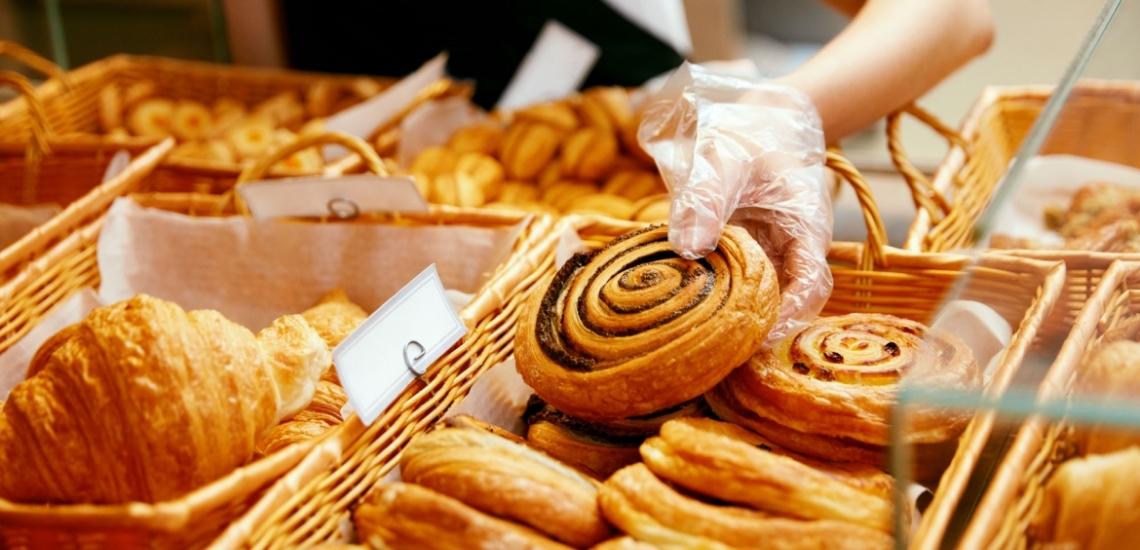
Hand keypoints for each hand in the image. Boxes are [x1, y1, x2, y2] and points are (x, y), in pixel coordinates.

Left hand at [638, 63, 831, 344]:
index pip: (812, 285)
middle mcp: (794, 248)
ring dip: (736, 320)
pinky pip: (736, 286)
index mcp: (806, 226)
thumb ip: (706, 199)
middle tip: (718, 355)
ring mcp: (771, 254)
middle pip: (789, 305)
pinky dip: (716, 300)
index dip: (790, 316)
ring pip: (762, 300)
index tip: (759, 337)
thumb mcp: (724, 157)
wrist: (757, 117)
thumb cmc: (749, 131)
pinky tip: (687, 312)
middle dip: (758, 331)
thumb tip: (687, 248)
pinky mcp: (746, 255)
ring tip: (701, 345)